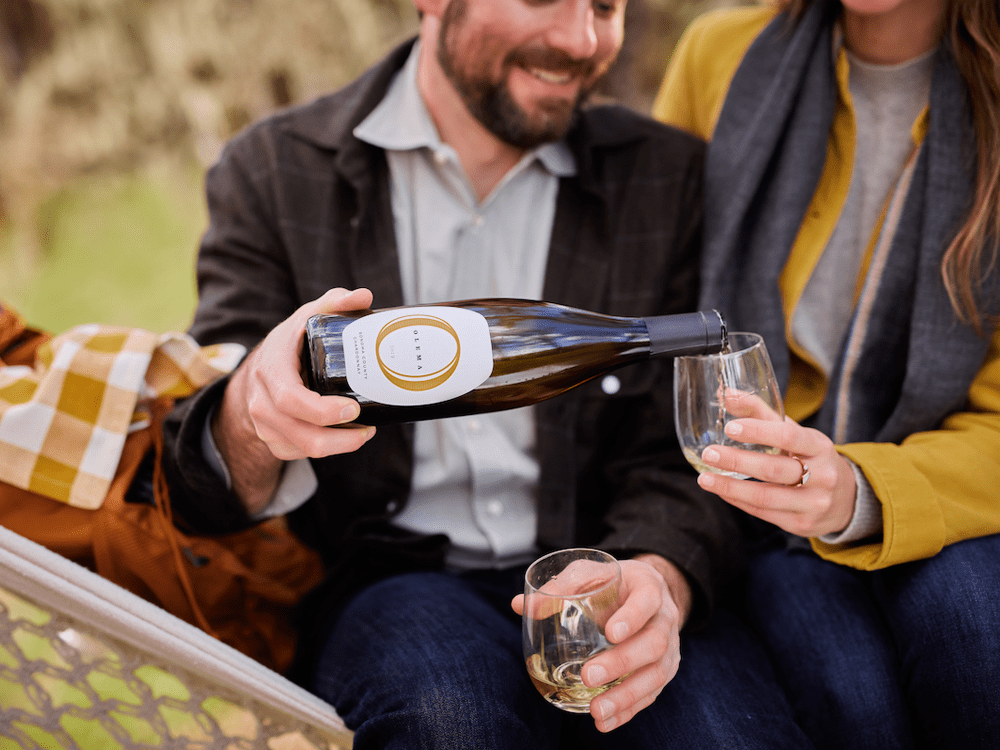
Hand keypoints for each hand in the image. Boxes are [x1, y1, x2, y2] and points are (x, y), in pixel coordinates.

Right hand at [214, 287, 376, 512]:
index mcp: (271, 372)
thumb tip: (363, 296)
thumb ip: (333, 304)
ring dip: (338, 447)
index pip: (291, 400)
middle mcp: (262, 403)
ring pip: (303, 450)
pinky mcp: (274, 442)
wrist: (258, 373)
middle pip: (302, 435)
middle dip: (340, 439)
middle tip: (368, 428)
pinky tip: (345, 437)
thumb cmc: (288, 346)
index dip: (322, 411)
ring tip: (364, 432)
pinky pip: (300, 455)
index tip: (352, 408)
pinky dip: (326, 450)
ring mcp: (266, 427)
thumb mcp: (305, 319)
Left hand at [512, 555, 687, 731]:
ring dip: (626, 696)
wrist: (647, 592)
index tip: (611, 632)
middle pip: (654, 643)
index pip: (647, 600)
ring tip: (597, 710)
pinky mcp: (662, 672)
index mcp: (649, 588)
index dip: (633, 617)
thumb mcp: (591, 573)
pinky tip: (604, 722)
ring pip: (656, 675)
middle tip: (589, 676)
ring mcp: (668, 649)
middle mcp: (665, 620)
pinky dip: (627, 711)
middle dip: (623, 662)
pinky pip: (650, 694)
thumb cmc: (615, 583)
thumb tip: (519, 605)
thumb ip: (561, 586)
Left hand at [696, 415, 857, 536]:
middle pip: (774, 469)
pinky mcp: (801, 524)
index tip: (730, 427)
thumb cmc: (811, 458)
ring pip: (765, 497)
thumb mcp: (794, 433)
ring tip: (705, 478)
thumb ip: (761, 413)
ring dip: (730, 487)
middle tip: (709, 453)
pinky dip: (738, 500)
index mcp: (819, 446)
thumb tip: (725, 394)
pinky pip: (763, 512)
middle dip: (737, 461)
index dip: (758, 431)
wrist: (847, 500)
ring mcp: (812, 503)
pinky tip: (720, 490)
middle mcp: (821, 476)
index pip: (788, 436)